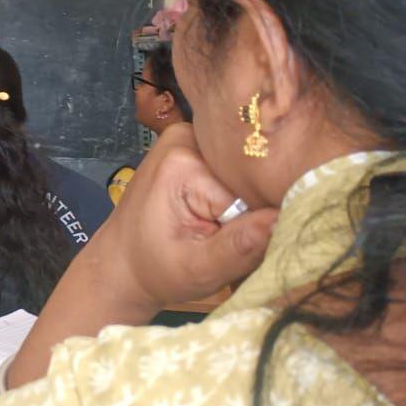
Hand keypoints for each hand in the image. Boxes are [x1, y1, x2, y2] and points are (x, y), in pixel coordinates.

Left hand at [89, 123, 277, 309]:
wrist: (122, 263)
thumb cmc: (154, 268)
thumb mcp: (198, 269)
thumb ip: (240, 246)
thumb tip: (284, 219)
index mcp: (184, 160)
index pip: (254, 188)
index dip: (262, 221)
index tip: (252, 246)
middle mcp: (189, 137)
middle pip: (251, 174)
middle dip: (255, 211)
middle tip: (232, 239)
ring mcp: (191, 138)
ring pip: (246, 175)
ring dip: (247, 206)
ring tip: (225, 230)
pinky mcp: (195, 149)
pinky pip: (234, 173)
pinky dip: (237, 199)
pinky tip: (223, 218)